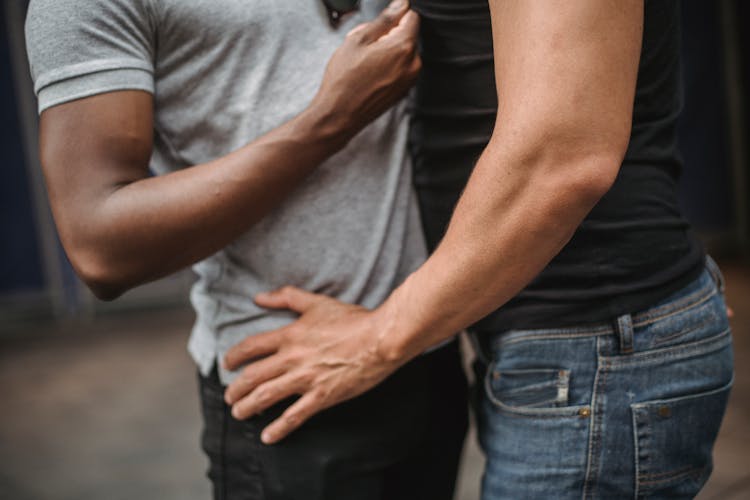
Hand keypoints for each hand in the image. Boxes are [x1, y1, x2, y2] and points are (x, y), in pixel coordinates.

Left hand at [223, 287, 406, 443]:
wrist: (380, 339)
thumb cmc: (352, 320)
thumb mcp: (317, 303)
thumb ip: (286, 297)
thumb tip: (260, 297)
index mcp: (290, 335)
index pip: (251, 347)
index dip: (234, 356)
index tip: (227, 364)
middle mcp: (292, 358)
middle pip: (253, 376)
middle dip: (236, 389)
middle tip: (229, 396)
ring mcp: (306, 379)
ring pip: (266, 396)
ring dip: (248, 407)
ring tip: (240, 413)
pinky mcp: (322, 396)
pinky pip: (295, 416)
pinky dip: (279, 428)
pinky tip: (268, 436)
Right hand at [311, 0, 420, 134]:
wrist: (340, 115)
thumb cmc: (344, 79)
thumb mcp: (359, 39)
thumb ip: (385, 19)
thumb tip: (402, 4)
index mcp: (403, 47)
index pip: (411, 17)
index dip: (395, 15)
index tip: (380, 22)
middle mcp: (412, 64)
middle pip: (407, 36)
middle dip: (389, 35)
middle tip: (364, 45)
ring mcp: (409, 80)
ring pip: (403, 53)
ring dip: (388, 51)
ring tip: (364, 61)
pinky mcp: (403, 91)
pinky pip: (400, 69)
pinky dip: (388, 66)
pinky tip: (368, 74)